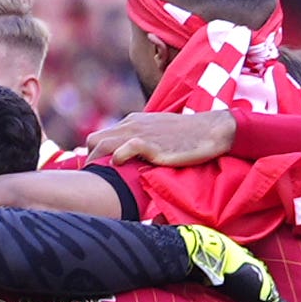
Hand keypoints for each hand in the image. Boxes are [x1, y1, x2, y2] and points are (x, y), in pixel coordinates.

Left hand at [89, 108, 236, 165]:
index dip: (94, 155)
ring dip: (98, 162)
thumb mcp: (158, 132)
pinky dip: (118, 159)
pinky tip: (122, 169)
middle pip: (93, 139)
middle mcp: (131, 125)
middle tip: (95, 179)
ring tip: (103, 180)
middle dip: (90, 160)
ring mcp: (140, 133)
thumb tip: (128, 159)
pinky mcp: (151, 144)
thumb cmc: (187, 135)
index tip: (95, 172)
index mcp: (132, 122)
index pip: (100, 136)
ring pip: (102, 143)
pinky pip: (124, 149)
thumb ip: (141, 141)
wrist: (210, 130)